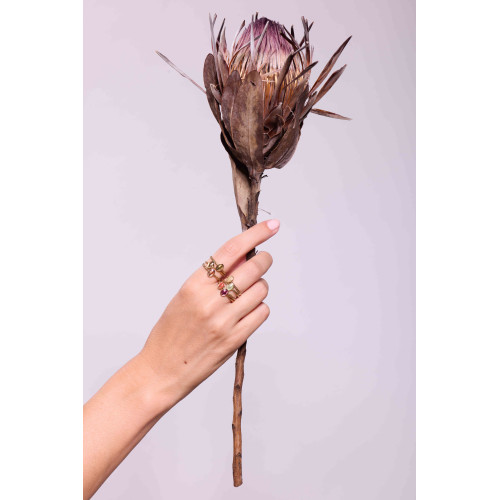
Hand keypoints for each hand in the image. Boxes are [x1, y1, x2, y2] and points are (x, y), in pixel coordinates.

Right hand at [138, 218, 279, 412]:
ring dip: (260, 286)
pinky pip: (262, 313)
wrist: (161, 371)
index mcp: (193, 285)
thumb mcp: (184, 297)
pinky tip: (248, 312)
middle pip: (253, 267)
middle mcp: (209, 301)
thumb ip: (212, 277)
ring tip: (247, 293)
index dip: (255, 234)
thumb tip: (243, 255)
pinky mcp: (234, 340)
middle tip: (263, 258)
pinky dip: (259, 308)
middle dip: (264, 259)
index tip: (272, 226)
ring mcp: (224, 321)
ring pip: (261, 289)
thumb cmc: (171, 332)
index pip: (231, 250)